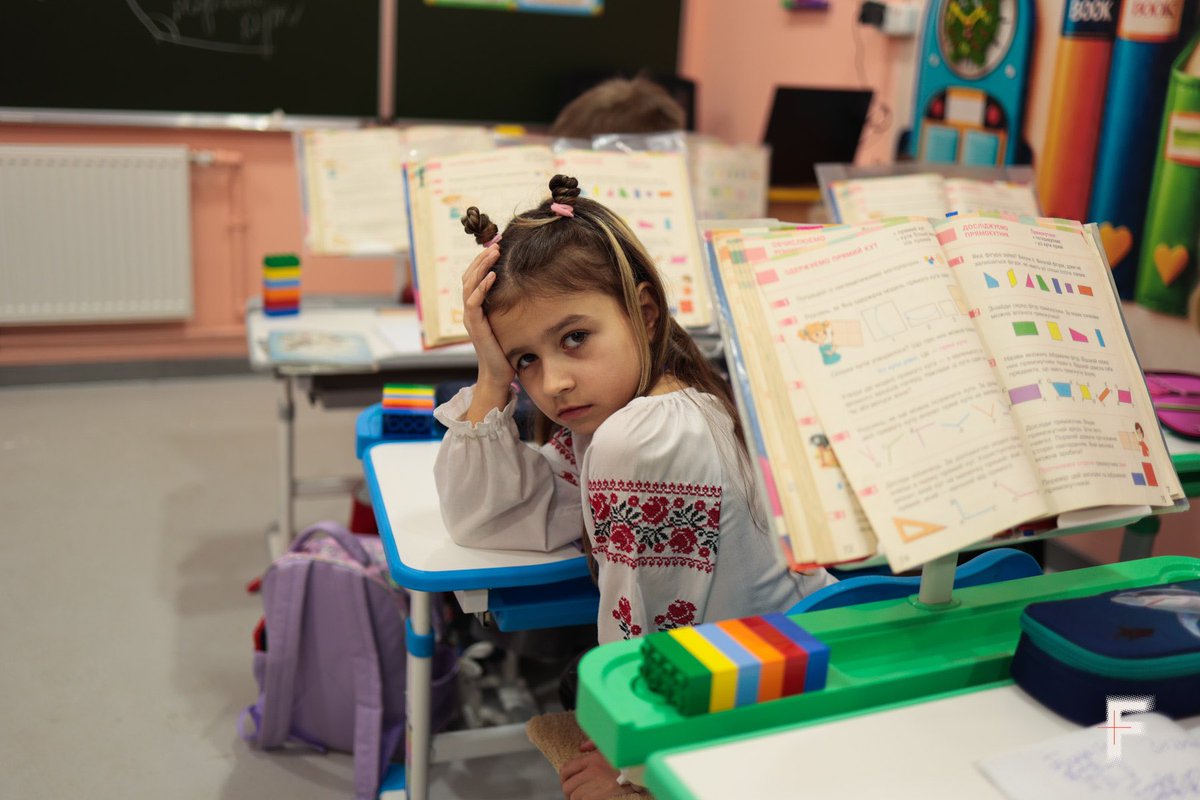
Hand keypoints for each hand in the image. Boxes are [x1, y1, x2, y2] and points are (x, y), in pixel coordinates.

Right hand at [461, 245, 512, 390]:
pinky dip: (481, 288)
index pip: (472, 278)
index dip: (481, 261)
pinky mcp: (475, 327)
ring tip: (493, 253)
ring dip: (480, 267)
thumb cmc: (504, 350)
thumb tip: (525, 289)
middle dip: (480, 258)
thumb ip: (507, 307)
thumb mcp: (506, 322)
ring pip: (468, 285)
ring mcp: (470, 318)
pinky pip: (473, 302)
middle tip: (495, 244)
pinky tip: (492, 277)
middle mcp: (469, 311)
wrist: (498, 374)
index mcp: (475, 308)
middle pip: (467, 276)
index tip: (496, 247)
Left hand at [560, 741, 640, 799]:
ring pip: (574, 797)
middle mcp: (592, 771)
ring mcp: (596, 785)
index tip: (570, 785)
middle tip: (578, 796)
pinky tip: (593, 799)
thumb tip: (582, 747)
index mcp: (593, 759)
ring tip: (586, 798)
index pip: (566, 770)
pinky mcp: (599, 797)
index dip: (565, 779)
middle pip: (568, 786)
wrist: (645, 775)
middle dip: (571, 793)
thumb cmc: (631, 763)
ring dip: (578, 799)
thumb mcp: (614, 749)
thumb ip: (596, 743)